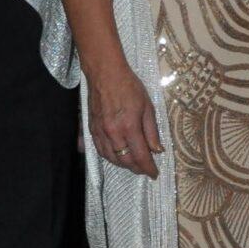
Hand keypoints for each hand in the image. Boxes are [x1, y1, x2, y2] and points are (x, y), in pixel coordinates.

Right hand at [87, 56, 162, 178]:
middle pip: (125, 160)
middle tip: (145, 170)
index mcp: (129, 127)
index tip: (154, 174)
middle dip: (137, 168)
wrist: (105, 73)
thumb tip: (157, 150)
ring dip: (123, 165)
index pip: (140, 156)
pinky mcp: (91, 128)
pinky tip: (116, 156)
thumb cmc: (129, 87)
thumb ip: (152, 131)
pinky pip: (99, 149)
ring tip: (133, 165)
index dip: (148, 168)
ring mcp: (100, 131)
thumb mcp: (148, 107)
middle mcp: (113, 133)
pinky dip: (109, 157)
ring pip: (111, 158)